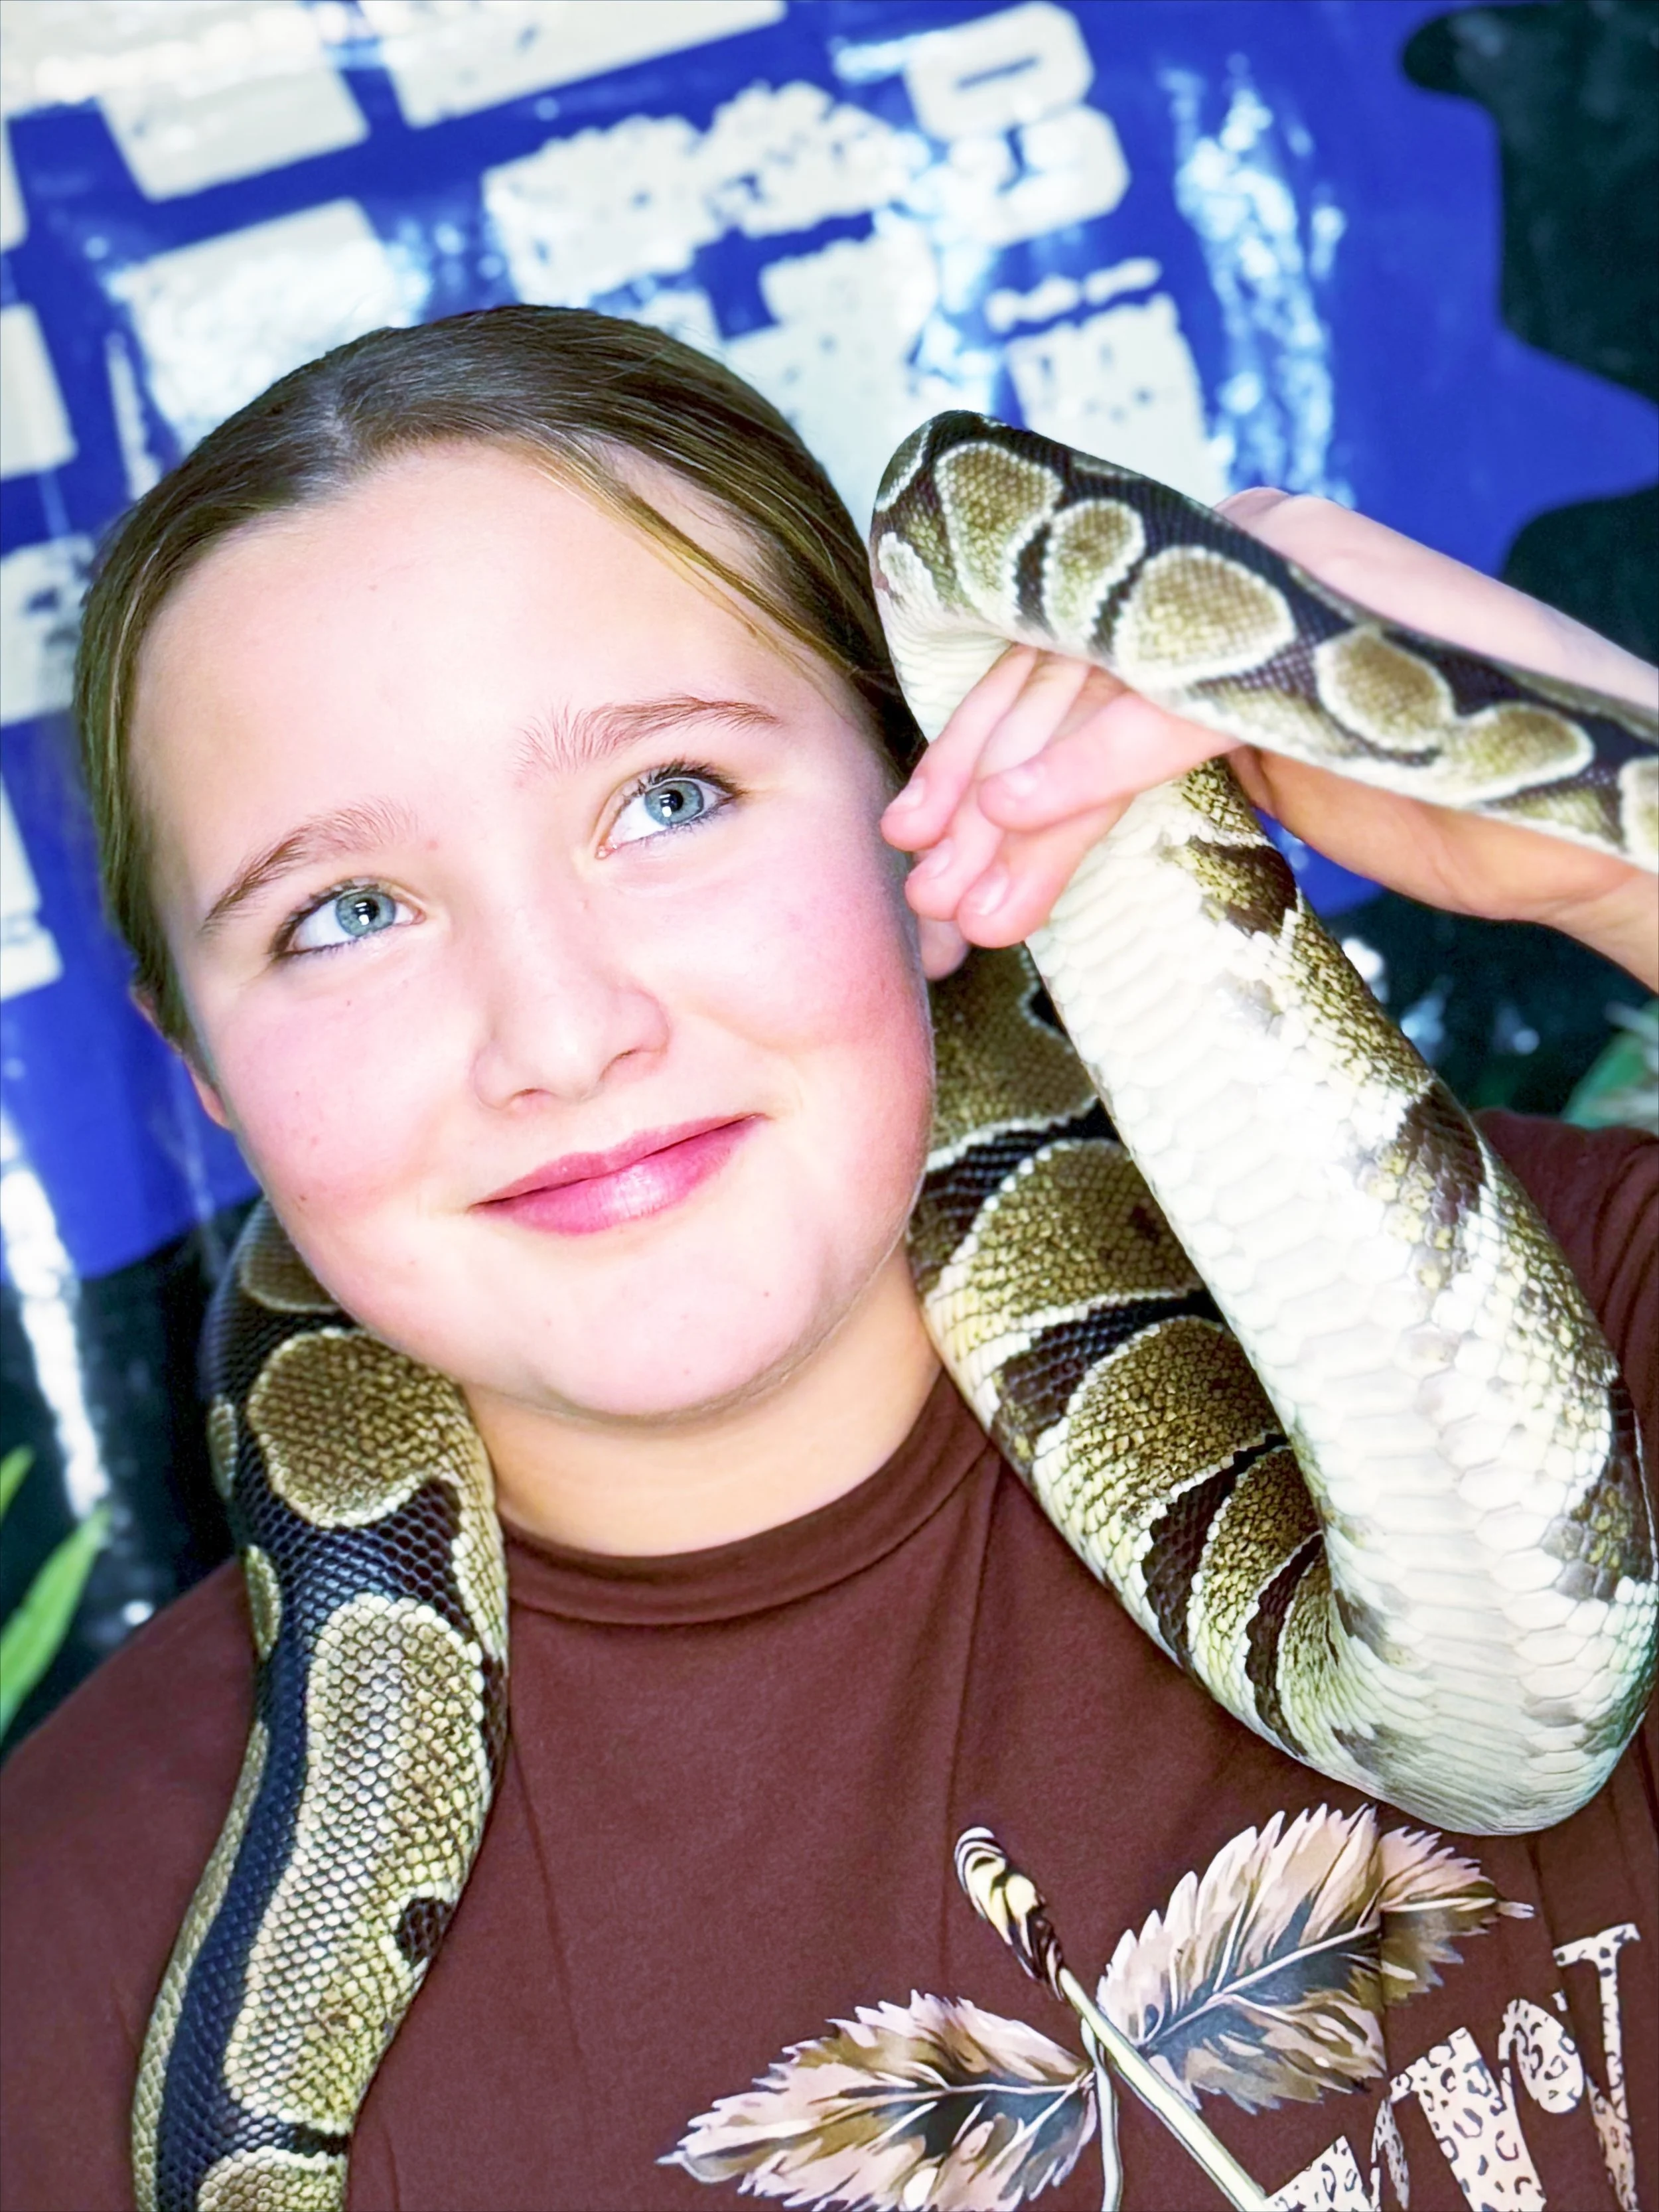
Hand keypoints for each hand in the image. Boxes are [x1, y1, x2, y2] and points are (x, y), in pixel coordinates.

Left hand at [882, 490, 1658, 988]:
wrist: (1597, 818)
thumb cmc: (1434, 799)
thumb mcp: (1261, 782)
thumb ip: (1163, 767)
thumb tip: (1026, 823)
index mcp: (1213, 589)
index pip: (1057, 659)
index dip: (972, 749)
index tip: (916, 839)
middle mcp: (1235, 557)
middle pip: (1055, 666)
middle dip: (972, 785)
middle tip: (923, 887)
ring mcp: (1277, 577)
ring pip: (1093, 685)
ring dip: (1012, 800)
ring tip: (963, 897)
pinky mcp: (1315, 627)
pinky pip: (1169, 695)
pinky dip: (1086, 759)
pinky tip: (1018, 816)